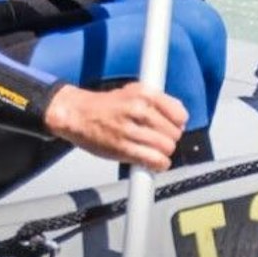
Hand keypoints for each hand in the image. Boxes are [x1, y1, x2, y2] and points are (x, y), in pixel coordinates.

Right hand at [43, 82, 182, 172]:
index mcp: (144, 93)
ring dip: (163, 152)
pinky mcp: (123, 148)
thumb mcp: (133, 92)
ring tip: (154, 150)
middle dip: (170, 139)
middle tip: (159, 139)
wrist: (77, 114)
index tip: (173, 127)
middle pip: (174, 133)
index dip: (178, 124)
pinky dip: (158, 164)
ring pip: (166, 147)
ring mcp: (130, 129)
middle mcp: (138, 109)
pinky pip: (154, 160)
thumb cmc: (105, 106)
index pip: (179, 114)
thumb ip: (157, 102)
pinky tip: (154, 162)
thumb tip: (180, 116)